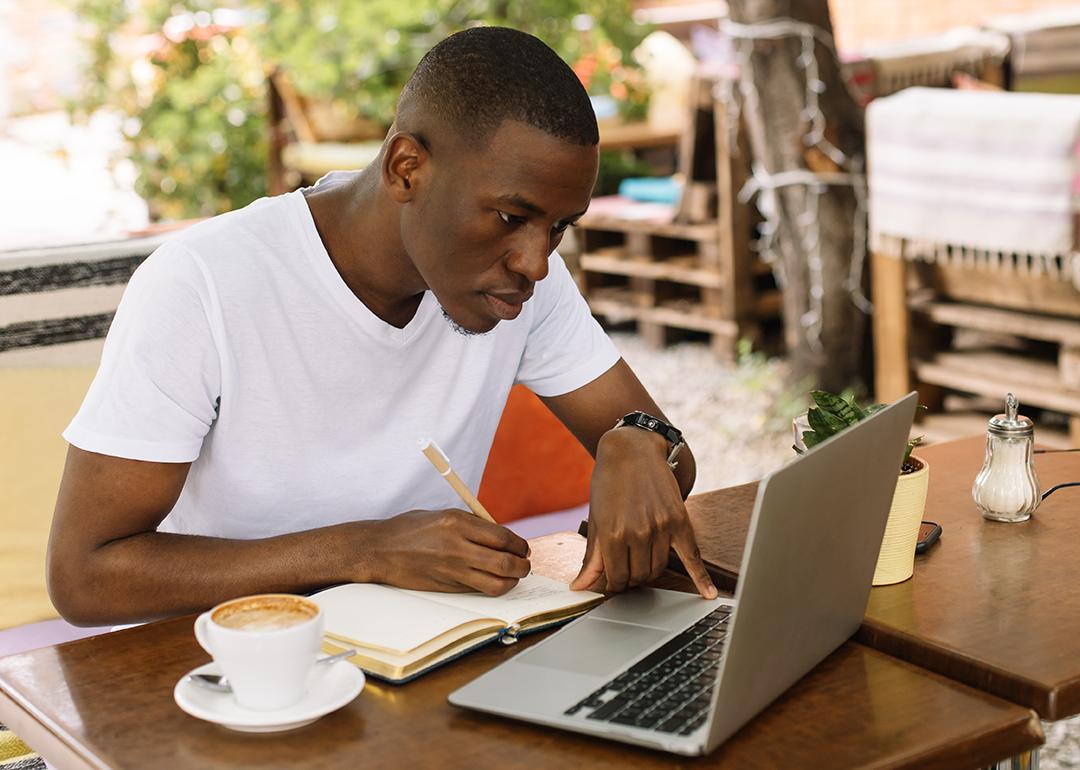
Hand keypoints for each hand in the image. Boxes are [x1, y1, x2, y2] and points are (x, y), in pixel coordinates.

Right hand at [365, 509, 529, 595]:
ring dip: (512, 581)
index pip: (503, 537)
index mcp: (457, 523)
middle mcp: (457, 547)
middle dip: (522, 566)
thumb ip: (472, 525)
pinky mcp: (446, 587)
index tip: (523, 548)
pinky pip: (478, 590)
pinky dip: (491, 586)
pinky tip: (492, 580)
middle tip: (524, 564)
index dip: (519, 545)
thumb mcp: (444, 515)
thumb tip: (501, 537)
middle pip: (505, 563)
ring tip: (514, 576)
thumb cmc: (410, 528)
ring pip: (496, 583)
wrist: (380, 550)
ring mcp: (452, 570)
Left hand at [571, 428, 716, 598]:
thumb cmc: (609, 482)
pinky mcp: (680, 520)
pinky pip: (693, 555)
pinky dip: (701, 577)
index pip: (617, 578)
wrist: (631, 449)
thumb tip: (579, 587)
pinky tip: (708, 593)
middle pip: (639, 576)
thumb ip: (591, 557)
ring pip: (659, 568)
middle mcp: (638, 533)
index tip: (614, 581)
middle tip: (626, 569)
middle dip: (631, 578)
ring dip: (649, 572)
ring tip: (641, 562)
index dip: (614, 584)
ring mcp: (661, 527)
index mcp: (612, 534)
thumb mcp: (596, 519)